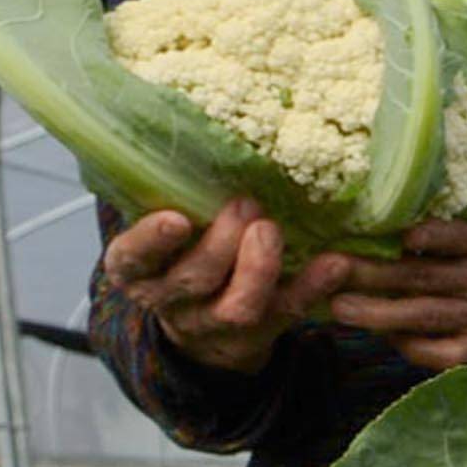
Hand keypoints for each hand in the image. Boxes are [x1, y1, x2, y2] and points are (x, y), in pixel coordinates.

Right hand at [104, 200, 334, 371]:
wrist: (201, 331)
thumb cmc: (182, 255)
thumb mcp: (164, 232)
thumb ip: (174, 196)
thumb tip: (198, 130)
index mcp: (138, 270)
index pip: (133, 257)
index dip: (152, 241)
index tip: (177, 219)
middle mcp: (170, 300)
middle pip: (194, 279)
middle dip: (222, 244)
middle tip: (246, 205)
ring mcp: (214, 324)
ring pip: (237, 308)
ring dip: (260, 268)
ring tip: (272, 229)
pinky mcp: (259, 335)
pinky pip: (287, 313)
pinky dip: (312, 287)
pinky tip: (333, 263)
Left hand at [328, 221, 466, 371]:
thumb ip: (459, 229)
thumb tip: (403, 219)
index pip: (453, 236)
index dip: (423, 234)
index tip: (391, 231)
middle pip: (420, 276)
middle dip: (371, 272)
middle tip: (331, 268)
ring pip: (422, 316)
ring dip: (377, 313)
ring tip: (339, 309)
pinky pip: (440, 353)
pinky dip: (412, 347)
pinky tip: (387, 338)